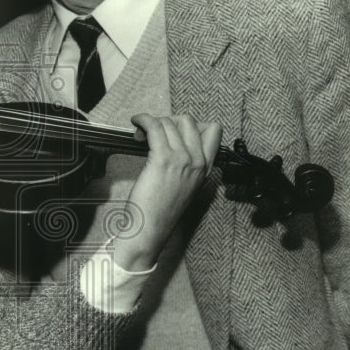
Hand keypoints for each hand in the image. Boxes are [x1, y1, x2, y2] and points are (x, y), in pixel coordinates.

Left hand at [113, 113, 220, 270]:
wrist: (150, 229)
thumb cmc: (160, 210)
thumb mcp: (184, 185)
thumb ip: (185, 164)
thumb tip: (171, 140)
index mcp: (205, 168)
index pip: (213, 130)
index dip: (192, 124)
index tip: (174, 131)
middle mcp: (197, 162)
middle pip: (189, 121)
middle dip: (169, 120)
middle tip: (153, 133)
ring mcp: (182, 160)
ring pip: (169, 122)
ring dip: (152, 122)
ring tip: (140, 135)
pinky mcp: (163, 160)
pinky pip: (155, 126)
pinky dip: (143, 119)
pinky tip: (137, 123)